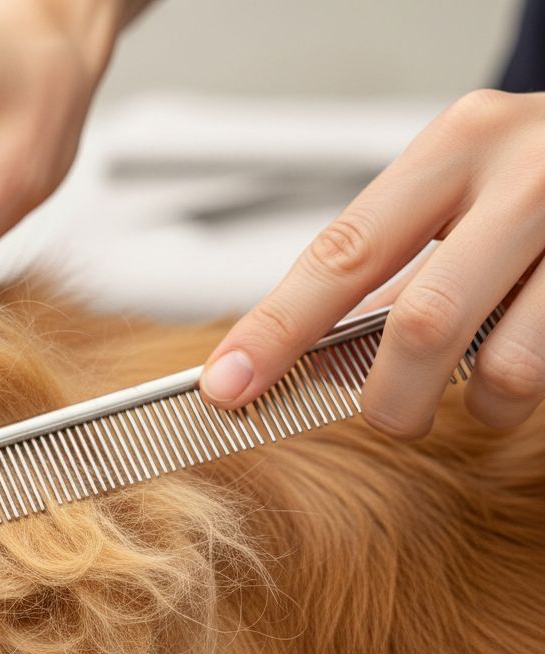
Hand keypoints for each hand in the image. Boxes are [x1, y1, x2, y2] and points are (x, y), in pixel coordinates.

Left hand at [200, 89, 544, 436]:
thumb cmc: (533, 175)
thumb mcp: (454, 193)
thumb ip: (387, 266)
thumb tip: (305, 360)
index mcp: (456, 147)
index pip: (342, 256)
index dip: (277, 330)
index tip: (229, 384)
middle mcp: (522, 177)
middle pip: (422, 325)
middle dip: (389, 398)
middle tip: (390, 416)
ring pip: (508, 369)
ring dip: (480, 405)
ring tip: (485, 389)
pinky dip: (529, 389)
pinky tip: (531, 353)